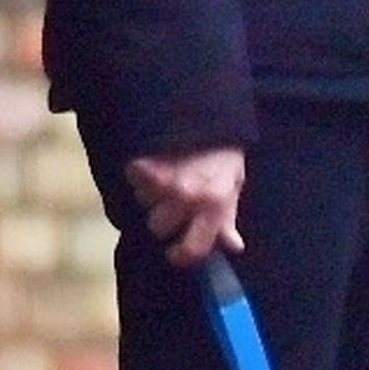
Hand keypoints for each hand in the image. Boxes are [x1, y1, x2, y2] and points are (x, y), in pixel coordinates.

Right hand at [125, 146, 245, 268]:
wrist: (215, 114)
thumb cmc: (224, 154)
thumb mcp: (233, 185)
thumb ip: (228, 219)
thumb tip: (234, 246)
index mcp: (214, 205)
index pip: (190, 249)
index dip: (180, 255)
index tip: (175, 252)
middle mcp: (190, 195)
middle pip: (158, 227)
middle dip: (163, 218)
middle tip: (173, 201)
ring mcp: (168, 177)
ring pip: (143, 202)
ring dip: (150, 193)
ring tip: (167, 175)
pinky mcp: (152, 159)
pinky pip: (134, 177)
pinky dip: (139, 172)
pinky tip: (153, 164)